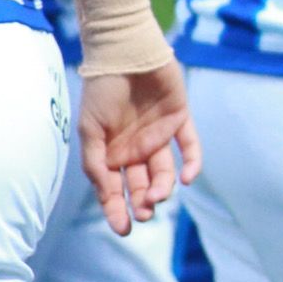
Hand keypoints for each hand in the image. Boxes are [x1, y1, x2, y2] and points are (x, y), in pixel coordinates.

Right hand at [75, 61, 196, 236]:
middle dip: (143, 202)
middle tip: (145, 212)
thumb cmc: (102, 90)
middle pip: (141, 184)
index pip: (115, 188)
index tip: (123, 228)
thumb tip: (105, 192)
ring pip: (165, 170)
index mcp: (112, 153)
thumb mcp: (89, 129)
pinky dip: (193, 163)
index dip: (117, 209)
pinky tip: (189, 179)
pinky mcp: (180, 119)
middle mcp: (135, 148)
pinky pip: (190, 146)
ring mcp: (159, 134)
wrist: (123, 52)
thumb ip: (96, 162)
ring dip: (163, 186)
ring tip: (158, 196)